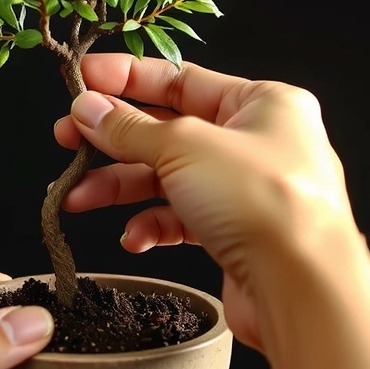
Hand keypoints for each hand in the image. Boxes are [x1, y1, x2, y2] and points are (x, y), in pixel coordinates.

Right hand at [53, 53, 355, 354]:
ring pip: (169, 177)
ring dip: (120, 187)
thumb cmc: (263, 202)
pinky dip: (152, 225)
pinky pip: (182, 219)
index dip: (127, 78)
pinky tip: (133, 238)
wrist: (302, 289)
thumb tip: (87, 108)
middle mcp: (258, 141)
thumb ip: (130, 128)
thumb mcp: (184, 147)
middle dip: (114, 139)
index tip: (84, 78)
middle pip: (168, 129)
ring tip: (77, 197)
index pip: (183, 78)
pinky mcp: (237, 234)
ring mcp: (247, 191)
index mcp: (262, 103)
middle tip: (67, 138)